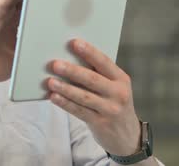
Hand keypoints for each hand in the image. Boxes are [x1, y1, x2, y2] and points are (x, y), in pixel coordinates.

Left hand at [47, 39, 140, 155]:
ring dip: (65, 88)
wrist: (128, 135)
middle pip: (92, 79)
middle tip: (55, 64)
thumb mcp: (114, 87)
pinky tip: (54, 97)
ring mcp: (110, 109)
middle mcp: (118, 93)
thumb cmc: (114, 103)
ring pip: (84, 96)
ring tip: (50, 81)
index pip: (104, 62)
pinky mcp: (100, 123)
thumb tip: (69, 59)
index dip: (89, 52)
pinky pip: (79, 111)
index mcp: (121, 79)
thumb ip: (98, 75)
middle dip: (72, 71)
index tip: (75, 43)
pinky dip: (65, 103)